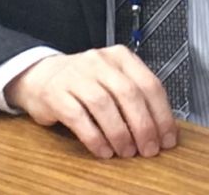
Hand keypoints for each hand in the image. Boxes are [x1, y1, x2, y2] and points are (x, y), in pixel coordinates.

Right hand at [4, 46, 176, 158]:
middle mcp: (100, 61)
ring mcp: (76, 75)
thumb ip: (135, 97)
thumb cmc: (84, 82)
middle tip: (148, 149)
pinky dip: (94, 137)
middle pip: (129, 94)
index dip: (162, 115)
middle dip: (143, 126)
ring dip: (119, 133)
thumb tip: (160, 130)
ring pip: (104, 105)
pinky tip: (103, 150)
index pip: (149, 84)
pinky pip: (78, 117)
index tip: (167, 138)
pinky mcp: (56, 93)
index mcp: (121, 57)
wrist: (41, 75)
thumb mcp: (113, 79)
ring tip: (126, 151)